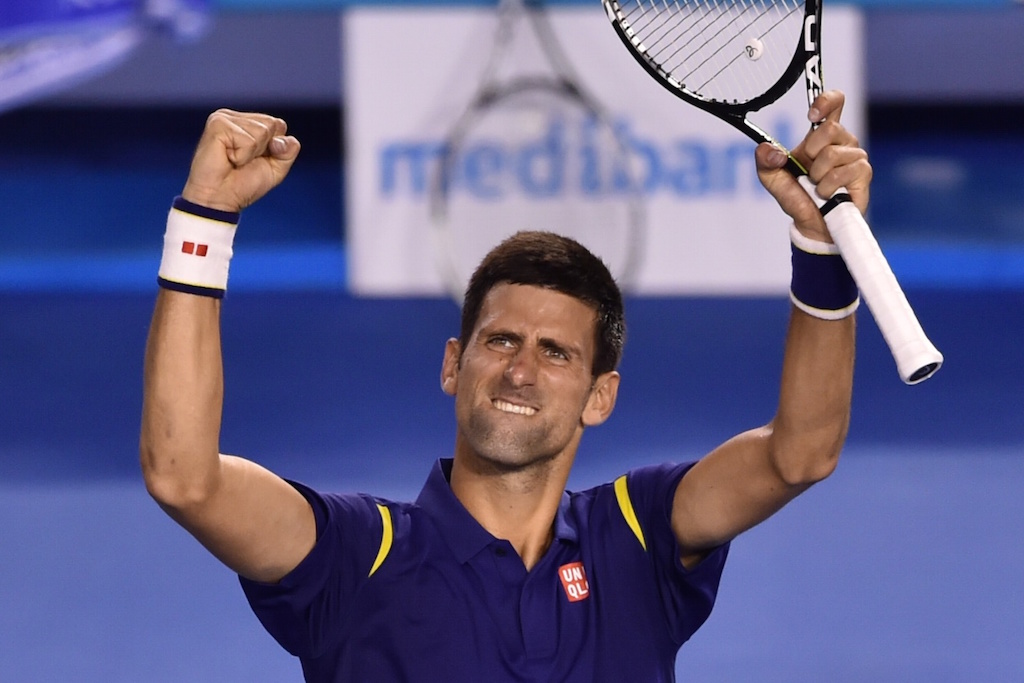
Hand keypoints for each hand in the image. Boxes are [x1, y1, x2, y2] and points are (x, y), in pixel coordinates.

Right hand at [180, 109, 300, 212]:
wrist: (219, 199)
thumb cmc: (242, 185)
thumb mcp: (275, 169)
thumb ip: (288, 151)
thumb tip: (284, 140)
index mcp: (248, 123)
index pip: (278, 124)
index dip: (275, 147)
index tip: (256, 160)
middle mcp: (236, 117)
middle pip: (272, 124)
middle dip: (264, 150)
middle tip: (242, 162)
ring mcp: (224, 118)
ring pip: (262, 131)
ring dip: (251, 154)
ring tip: (233, 160)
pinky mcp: (217, 124)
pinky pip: (248, 140)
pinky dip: (242, 156)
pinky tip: (227, 158)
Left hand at [755, 90, 871, 242]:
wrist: (812, 224)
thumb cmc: (797, 197)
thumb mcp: (771, 178)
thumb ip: (765, 161)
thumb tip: (768, 150)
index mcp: (820, 136)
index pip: (834, 103)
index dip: (826, 101)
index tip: (812, 114)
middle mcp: (841, 141)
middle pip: (830, 128)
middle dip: (812, 152)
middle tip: (809, 170)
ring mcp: (855, 156)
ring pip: (832, 154)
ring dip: (817, 176)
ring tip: (817, 186)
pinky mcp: (863, 172)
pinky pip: (842, 173)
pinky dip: (827, 187)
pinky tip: (828, 194)